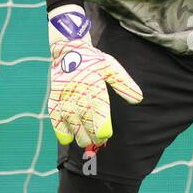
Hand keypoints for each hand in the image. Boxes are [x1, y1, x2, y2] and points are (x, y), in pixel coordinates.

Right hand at [46, 5, 143, 148]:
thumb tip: (139, 99)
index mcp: (94, 84)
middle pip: (85, 118)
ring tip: (85, 142)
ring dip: (78, 134)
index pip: (98, 110)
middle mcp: (78, 91)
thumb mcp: (111, 67)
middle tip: (98, 143)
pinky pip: (55, 116)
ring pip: (70, 120)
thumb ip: (124, 84)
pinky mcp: (54, 97)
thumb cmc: (93, 60)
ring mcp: (64, 94)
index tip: (106, 135)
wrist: (68, 49)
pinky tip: (67, 139)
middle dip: (91, 134)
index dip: (101, 126)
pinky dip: (60, 129)